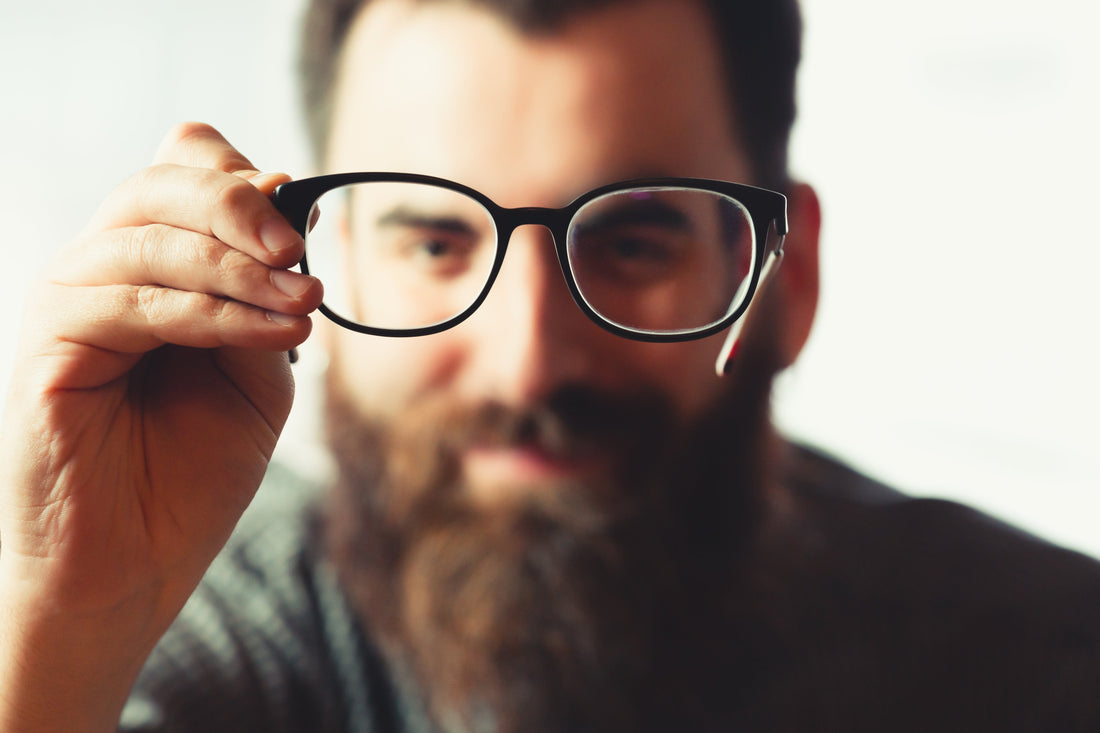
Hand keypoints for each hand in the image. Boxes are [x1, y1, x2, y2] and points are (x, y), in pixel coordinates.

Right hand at [0, 123, 323, 730]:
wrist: (135, 567)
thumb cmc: (191, 472)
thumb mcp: (255, 372)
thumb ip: (265, 296)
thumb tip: (287, 207)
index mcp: (146, 270)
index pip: (177, 176)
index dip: (239, 180)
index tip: (303, 216)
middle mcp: (98, 275)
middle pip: (157, 187)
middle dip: (239, 206)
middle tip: (299, 248)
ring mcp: (67, 309)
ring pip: (149, 238)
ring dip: (242, 268)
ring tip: (304, 301)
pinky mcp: (48, 352)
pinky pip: (134, 303)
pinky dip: (215, 311)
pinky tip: (271, 332)